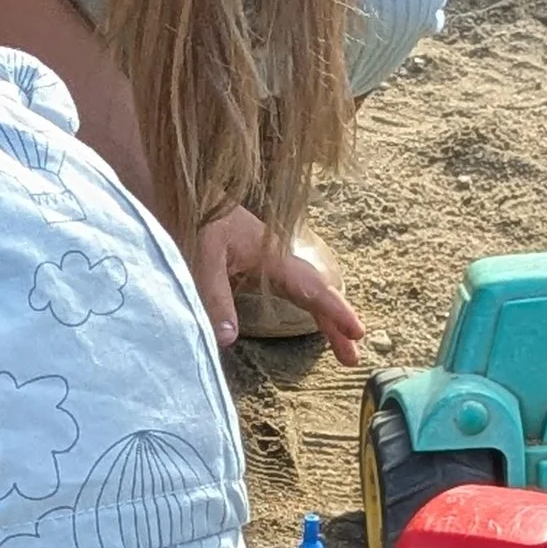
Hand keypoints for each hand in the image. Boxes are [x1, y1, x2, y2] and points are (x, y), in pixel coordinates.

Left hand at [193, 207, 364, 363]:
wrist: (190, 189)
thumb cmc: (198, 215)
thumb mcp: (203, 254)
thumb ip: (214, 295)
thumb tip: (227, 339)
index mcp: (272, 255)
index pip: (311, 288)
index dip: (335, 310)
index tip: (356, 332)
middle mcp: (278, 259)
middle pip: (315, 294)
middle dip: (336, 324)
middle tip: (353, 358)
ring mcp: (270, 263)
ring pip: (306, 294)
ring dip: (325, 319)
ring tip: (343, 349)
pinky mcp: (258, 266)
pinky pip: (291, 291)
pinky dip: (308, 307)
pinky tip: (315, 321)